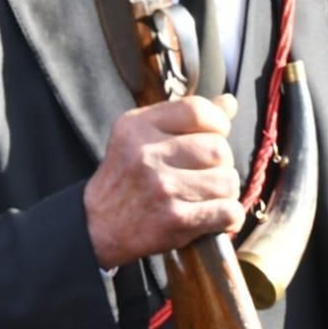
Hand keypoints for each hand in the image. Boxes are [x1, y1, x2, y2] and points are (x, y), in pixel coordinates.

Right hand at [83, 95, 243, 269]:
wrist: (96, 226)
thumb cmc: (125, 177)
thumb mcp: (141, 136)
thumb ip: (184, 118)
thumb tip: (229, 102)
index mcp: (137, 126)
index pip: (197, 110)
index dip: (218, 122)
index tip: (216, 135)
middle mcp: (147, 154)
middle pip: (218, 148)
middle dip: (222, 162)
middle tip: (207, 172)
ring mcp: (162, 188)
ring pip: (227, 180)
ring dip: (225, 190)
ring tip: (209, 195)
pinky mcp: (174, 220)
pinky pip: (227, 212)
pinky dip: (231, 216)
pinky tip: (217, 216)